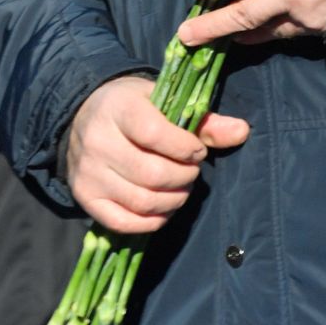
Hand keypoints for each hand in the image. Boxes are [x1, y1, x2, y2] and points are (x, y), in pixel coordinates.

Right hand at [62, 76, 247, 233]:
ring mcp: (87, 172)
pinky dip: (152, 221)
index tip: (196, 150)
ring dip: (173, 200)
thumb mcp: (163, 101)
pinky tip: (163, 207)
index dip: (186, 148)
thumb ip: (203, 121)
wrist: (83, 115)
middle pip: (152, 174)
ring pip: (142, 201)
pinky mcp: (84, 197)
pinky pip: (124, 223)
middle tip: (190, 171)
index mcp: (117, 108)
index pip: (154, 134)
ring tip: (179, 187)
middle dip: (185, 177)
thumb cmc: (132, 107)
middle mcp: (97, 141)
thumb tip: (241, 131)